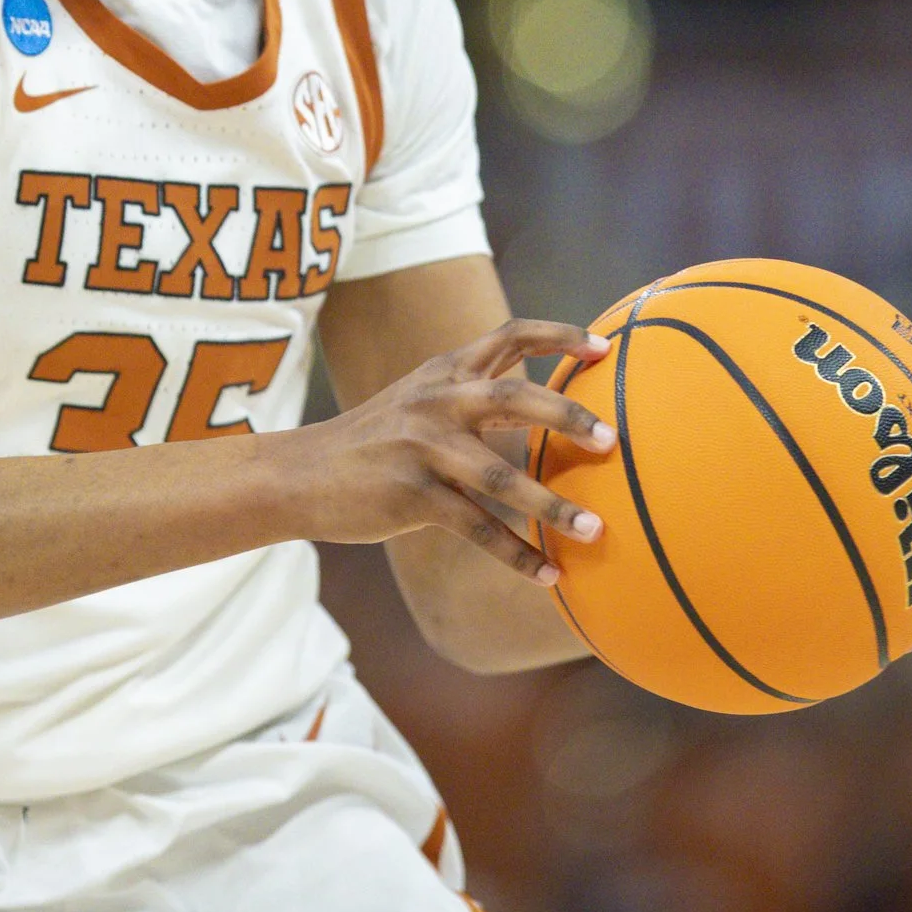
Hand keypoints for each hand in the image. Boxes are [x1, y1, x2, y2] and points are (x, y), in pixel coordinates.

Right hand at [284, 318, 617, 583]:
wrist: (300, 474)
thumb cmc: (371, 442)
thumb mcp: (416, 402)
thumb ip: (468, 395)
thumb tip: (538, 408)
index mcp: (444, 372)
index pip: (508, 335)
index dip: (558, 336)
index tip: (603, 347)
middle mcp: (436, 401)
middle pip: (514, 396)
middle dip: (569, 415)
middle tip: (612, 440)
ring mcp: (423, 447)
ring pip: (502, 475)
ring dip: (553, 506)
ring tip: (596, 529)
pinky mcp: (411, 494)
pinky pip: (476, 526)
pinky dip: (515, 554)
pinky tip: (547, 575)